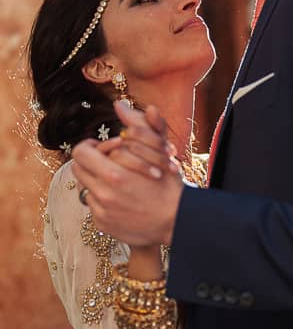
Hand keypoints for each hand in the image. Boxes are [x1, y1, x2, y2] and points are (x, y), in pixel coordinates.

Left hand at [71, 102, 184, 247]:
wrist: (178, 221)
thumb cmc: (170, 185)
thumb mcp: (159, 152)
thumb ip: (139, 126)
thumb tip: (120, 104)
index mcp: (114, 174)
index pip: (81, 153)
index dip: (90, 147)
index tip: (102, 148)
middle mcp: (103, 194)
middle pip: (78, 170)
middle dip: (92, 163)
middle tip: (109, 162)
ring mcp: (102, 211)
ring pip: (86, 188)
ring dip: (98, 182)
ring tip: (118, 182)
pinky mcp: (104, 225)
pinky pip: (94, 207)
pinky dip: (105, 201)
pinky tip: (123, 200)